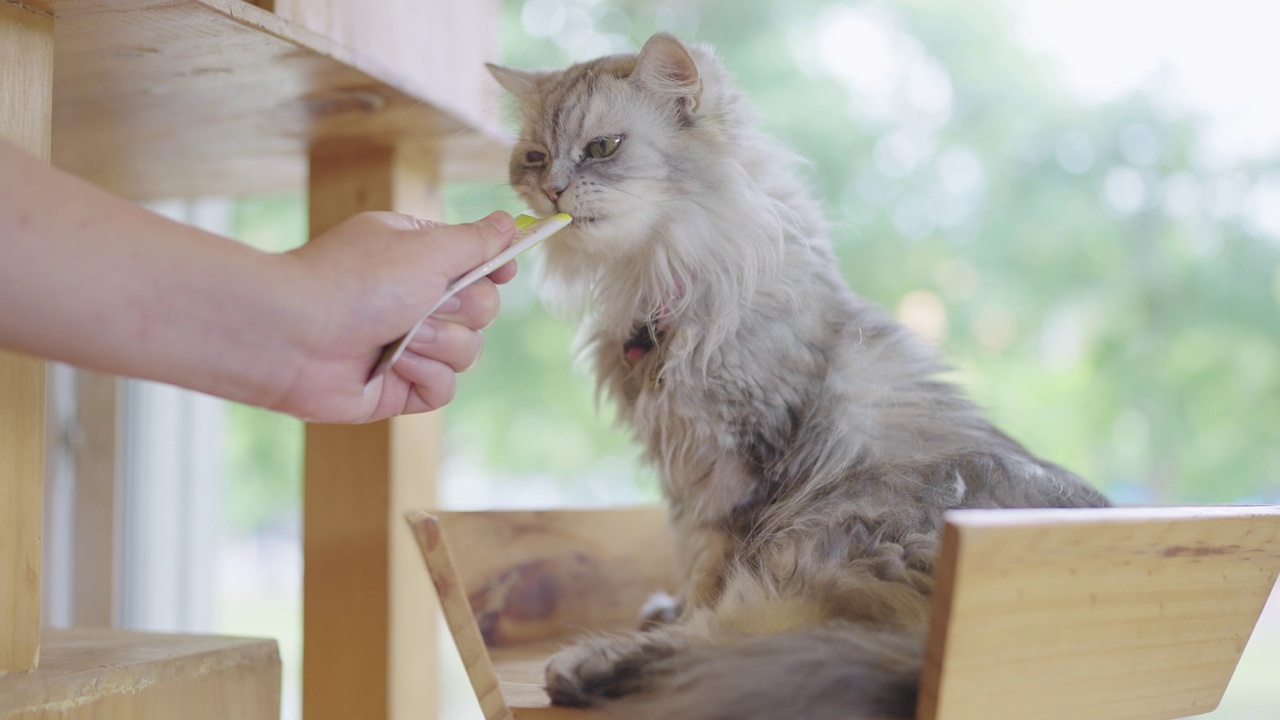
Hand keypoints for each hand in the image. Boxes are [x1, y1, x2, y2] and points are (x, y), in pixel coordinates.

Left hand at [273, 210, 517, 421]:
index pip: (477, 262)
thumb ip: (475, 241)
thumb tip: (510, 224)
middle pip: (482, 309)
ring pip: (469, 351)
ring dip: (439, 343)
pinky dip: (424, 375)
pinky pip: (444, 388)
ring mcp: (408, 344)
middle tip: (425, 303)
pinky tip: (393, 364)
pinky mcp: (400, 387)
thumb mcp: (426, 248)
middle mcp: (414, 299)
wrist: (292, 336)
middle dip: (461, 309)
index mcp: (417, 256)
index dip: (494, 269)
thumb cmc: (353, 281)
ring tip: (398, 337)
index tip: (501, 271)